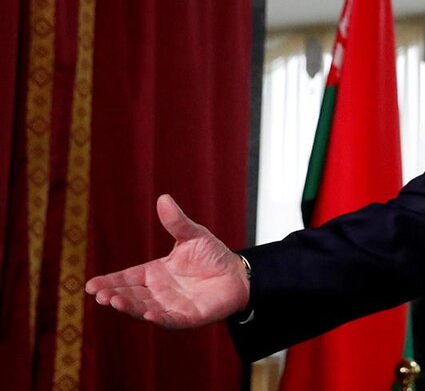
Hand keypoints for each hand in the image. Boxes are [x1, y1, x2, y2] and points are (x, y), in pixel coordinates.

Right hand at [85, 194, 249, 328]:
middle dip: (115, 296)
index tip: (91, 285)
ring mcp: (171, 306)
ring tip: (115, 302)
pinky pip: (170, 320)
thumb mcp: (193, 236)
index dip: (109, 282)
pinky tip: (148, 315)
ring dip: (130, 307)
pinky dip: (159, 319)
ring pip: (144, 309)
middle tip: (100, 295)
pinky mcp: (187, 317)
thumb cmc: (213, 256)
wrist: (238, 274)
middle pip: (131, 295)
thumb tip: (164, 198)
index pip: (126, 278)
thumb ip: (177, 222)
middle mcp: (158, 292)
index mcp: (154, 273)